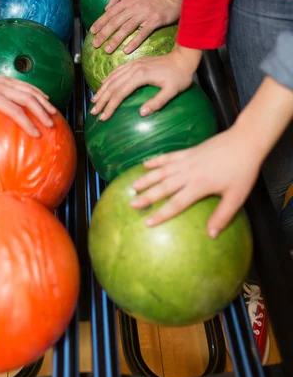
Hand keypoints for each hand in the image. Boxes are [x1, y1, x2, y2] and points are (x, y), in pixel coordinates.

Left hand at [0, 69, 56, 136]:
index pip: (14, 110)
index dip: (27, 122)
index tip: (36, 134)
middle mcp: (3, 88)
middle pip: (27, 99)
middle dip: (41, 112)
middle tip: (50, 125)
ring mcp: (7, 82)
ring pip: (30, 90)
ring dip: (43, 101)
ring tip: (54, 113)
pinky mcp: (9, 79)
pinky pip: (27, 85)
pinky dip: (38, 91)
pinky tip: (46, 99)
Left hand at [90, 0, 180, 53]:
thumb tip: (106, 8)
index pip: (110, 12)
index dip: (100, 22)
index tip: (92, 32)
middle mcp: (133, 6)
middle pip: (115, 21)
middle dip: (104, 34)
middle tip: (95, 45)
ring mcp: (144, 14)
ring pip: (126, 28)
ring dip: (115, 40)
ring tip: (107, 50)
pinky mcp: (154, 20)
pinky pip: (142, 33)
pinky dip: (134, 42)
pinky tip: (126, 51)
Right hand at [90, 45, 199, 119]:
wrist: (183, 58)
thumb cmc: (180, 76)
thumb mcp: (172, 91)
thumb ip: (157, 102)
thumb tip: (141, 113)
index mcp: (141, 76)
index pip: (120, 93)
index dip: (110, 106)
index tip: (104, 117)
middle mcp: (134, 69)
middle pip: (113, 86)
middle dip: (102, 100)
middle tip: (93, 112)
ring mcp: (134, 64)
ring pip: (113, 78)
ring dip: (102, 90)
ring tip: (94, 100)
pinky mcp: (136, 62)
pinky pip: (118, 70)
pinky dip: (109, 78)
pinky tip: (103, 84)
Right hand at [130, 126, 262, 237]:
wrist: (244, 141)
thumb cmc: (242, 170)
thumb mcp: (236, 196)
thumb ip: (222, 216)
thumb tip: (211, 235)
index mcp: (199, 185)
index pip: (176, 203)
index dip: (161, 214)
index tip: (147, 223)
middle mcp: (189, 173)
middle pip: (163, 187)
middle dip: (147, 197)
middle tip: (132, 204)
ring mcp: (187, 160)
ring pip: (162, 171)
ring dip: (146, 178)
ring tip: (132, 186)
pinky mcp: (189, 151)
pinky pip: (168, 156)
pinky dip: (156, 160)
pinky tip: (146, 164)